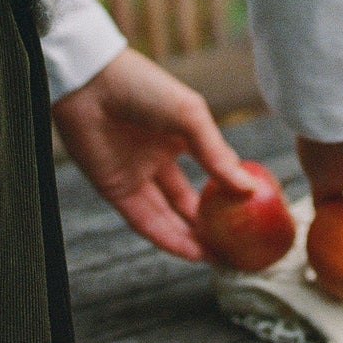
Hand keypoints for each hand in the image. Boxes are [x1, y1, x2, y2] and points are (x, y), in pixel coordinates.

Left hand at [52, 47, 255, 260]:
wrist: (90, 83)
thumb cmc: (142, 87)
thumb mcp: (189, 114)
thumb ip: (216, 153)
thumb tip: (247, 188)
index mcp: (178, 134)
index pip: (209, 169)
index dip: (228, 191)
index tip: (251, 212)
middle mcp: (158, 158)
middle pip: (187, 199)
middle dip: (211, 223)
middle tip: (236, 246)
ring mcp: (137, 175)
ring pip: (168, 215)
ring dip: (192, 238)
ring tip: (219, 258)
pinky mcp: (116, 190)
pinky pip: (145, 221)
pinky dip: (168, 239)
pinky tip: (192, 252)